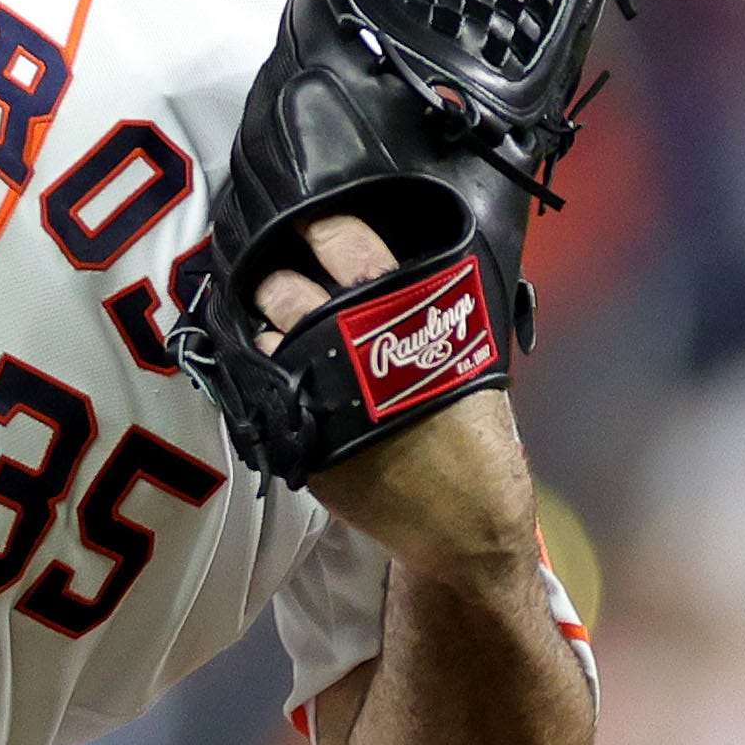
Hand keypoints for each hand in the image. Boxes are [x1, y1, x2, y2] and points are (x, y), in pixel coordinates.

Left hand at [253, 216, 539, 576]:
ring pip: (265, 339)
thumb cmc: (480, 441)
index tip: (304, 216)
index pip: (346, 243)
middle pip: (284, 288)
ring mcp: (317, 398)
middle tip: (274, 272)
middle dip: (272, 275)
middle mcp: (349, 350)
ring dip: (265, 327)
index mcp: (401, 316)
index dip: (320, 223)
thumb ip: (425, 314)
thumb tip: (394, 274)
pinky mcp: (299, 443)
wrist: (468, 528)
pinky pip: (265, 393)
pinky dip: (267, 378)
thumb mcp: (469, 360)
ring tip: (271, 322)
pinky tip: (275, 373)